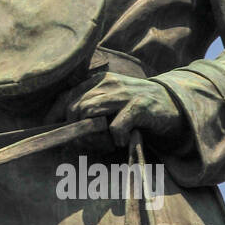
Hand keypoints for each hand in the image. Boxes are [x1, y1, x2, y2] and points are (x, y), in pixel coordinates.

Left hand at [49, 73, 184, 150]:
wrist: (174, 104)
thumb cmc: (137, 108)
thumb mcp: (112, 104)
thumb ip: (91, 113)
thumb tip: (69, 135)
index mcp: (99, 81)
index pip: (67, 95)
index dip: (55, 114)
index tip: (50, 130)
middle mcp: (108, 83)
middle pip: (76, 107)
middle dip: (78, 129)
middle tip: (93, 142)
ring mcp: (124, 93)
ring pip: (90, 114)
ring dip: (95, 135)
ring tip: (108, 142)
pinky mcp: (139, 106)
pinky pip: (115, 127)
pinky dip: (115, 138)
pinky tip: (123, 140)